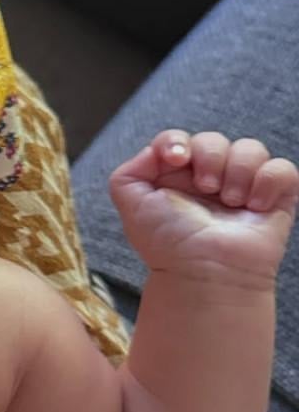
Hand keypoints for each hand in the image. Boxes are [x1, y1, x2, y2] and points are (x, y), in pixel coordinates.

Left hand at [110, 130, 298, 284]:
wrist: (204, 272)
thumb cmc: (168, 244)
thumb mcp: (132, 206)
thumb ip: (129, 173)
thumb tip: (155, 152)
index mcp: (176, 177)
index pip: (177, 139)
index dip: (176, 140)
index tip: (176, 158)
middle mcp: (210, 178)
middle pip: (213, 140)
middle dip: (209, 157)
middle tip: (207, 188)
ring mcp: (243, 186)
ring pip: (251, 148)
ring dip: (238, 171)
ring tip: (231, 202)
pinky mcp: (275, 197)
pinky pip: (283, 168)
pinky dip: (268, 182)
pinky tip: (254, 206)